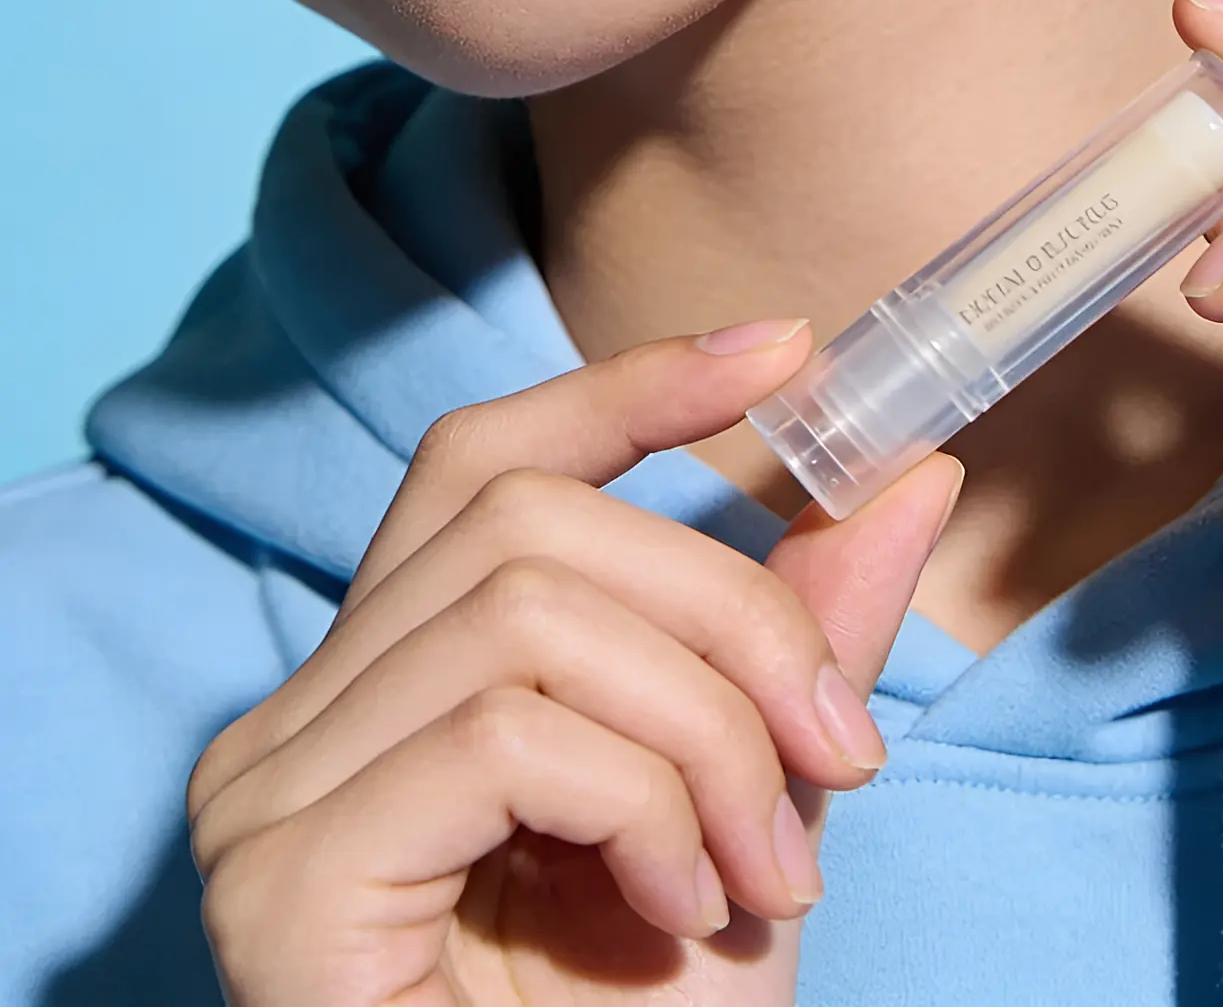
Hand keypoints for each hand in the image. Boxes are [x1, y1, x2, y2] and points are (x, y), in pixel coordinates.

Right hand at [187, 320, 961, 1005]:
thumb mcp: (753, 811)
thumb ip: (804, 647)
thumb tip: (914, 475)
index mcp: (388, 683)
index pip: (482, 459)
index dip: (628, 388)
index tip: (785, 352)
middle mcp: (295, 716)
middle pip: (532, 519)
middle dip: (730, 612)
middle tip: (838, 755)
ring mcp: (266, 793)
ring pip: (529, 610)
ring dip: (701, 728)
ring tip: (760, 872)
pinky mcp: (282, 875)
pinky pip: (504, 733)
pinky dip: (638, 800)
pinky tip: (675, 913)